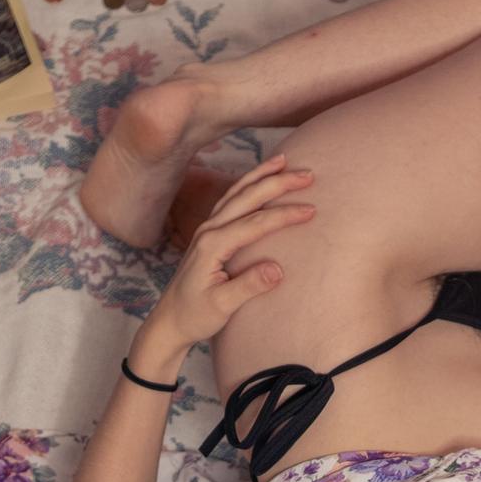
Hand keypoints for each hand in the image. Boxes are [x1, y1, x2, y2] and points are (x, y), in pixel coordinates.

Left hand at [146, 153, 315, 353]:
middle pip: (247, 197)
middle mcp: (209, 230)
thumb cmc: (194, 316)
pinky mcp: (209, 234)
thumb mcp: (221, 307)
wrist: (169, 321)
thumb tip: (278, 269)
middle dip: (277, 182)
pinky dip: (247, 185)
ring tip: (284, 160)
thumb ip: (248, 286)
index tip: (311, 210)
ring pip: (237, 192)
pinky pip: (231, 201)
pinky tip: (259, 180)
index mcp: (212, 245)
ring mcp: (207, 229)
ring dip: (261, 175)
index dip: (284, 215)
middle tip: (307, 174)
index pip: (255, 223)